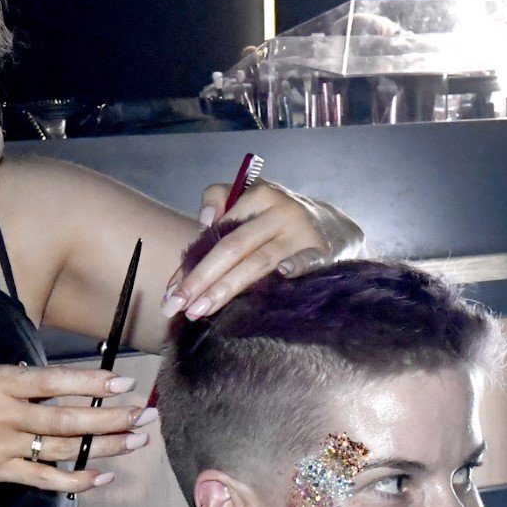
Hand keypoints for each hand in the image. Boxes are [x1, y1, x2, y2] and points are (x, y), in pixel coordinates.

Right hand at [0, 365, 155, 495]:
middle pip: (66, 417)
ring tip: (135, 441)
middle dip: (110, 416)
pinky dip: (75, 480)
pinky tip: (102, 477)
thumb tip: (52, 382)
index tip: (123, 381)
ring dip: (103, 446)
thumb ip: (11, 381)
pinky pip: (44, 479)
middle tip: (144, 415)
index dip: (89, 380)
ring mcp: (2, 447)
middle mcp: (2, 414)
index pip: (52, 380)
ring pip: (62, 447)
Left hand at [162, 180, 363, 319]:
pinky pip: (309, 261)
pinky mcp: (325, 252)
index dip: (191, 262)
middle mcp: (281, 212)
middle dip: (200, 279)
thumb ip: (221, 200)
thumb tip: (204, 221)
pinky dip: (297, 267)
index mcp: (260, 195)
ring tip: (199, 310)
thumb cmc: (279, 220)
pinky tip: (282, 277)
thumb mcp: (252, 199)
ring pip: (260, 262)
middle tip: (174, 305)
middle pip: (233, 247)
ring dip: (227, 288)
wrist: (335, 226)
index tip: (171, 290)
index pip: (218, 232)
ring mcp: (303, 233)